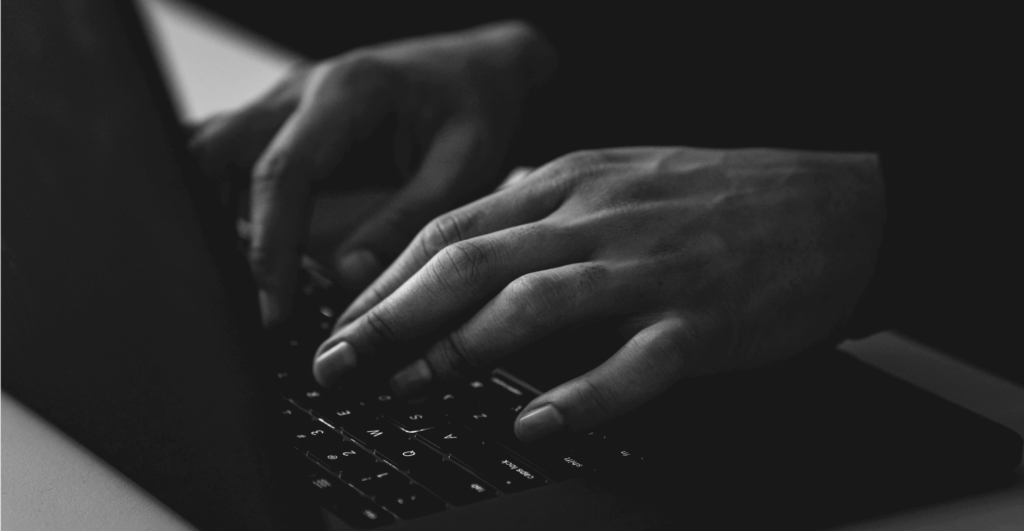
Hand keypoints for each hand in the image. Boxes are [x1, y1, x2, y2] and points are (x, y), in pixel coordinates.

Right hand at [189, 21, 555, 323]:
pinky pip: (233, 155)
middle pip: (217, 152)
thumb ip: (408, 220)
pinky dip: (225, 200)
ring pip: (212, 151)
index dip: (270, 245)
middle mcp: (304, 89)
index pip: (282, 172)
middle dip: (213, 225)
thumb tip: (353, 275)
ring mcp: (288, 102)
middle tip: (233, 294)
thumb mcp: (464, 166)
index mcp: (349, 92)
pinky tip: (239, 246)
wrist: (482, 71)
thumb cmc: (479, 108)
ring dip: (212, 211)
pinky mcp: (287, 121)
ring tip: (234, 279)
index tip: (272, 305)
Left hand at [313, 147, 884, 440]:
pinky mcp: (701, 319)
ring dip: (461, 349)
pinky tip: (536, 424)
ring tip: (410, 389)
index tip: (340, 321)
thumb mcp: (618, 175)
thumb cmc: (719, 195)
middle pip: (472, 262)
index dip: (385, 278)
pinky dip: (580, 396)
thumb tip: (471, 239)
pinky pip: (632, 362)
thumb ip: (543, 206)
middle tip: (339, 363)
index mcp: (570, 181)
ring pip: (536, 302)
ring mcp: (650, 268)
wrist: (834, 203)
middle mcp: (598, 217)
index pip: (452, 227)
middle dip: (392, 316)